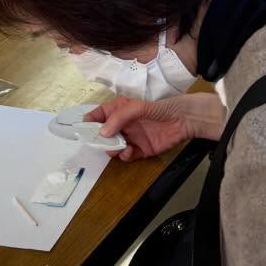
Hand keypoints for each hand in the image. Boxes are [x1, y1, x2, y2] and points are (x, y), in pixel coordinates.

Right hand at [90, 91, 226, 157]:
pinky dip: (125, 156)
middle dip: (100, 140)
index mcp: (120, 110)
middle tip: (99, 144)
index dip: (90, 121)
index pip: (100, 114)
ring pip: (114, 147)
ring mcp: (132, 138)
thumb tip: (101, 133)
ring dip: (112, 149)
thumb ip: (118, 119)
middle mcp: (124, 125)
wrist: (184, 121)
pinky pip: (127, 156)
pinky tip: (129, 152)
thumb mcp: (136, 108)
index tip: (82, 129)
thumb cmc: (160, 108)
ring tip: (116, 149)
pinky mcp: (141, 150)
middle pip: (104, 134)